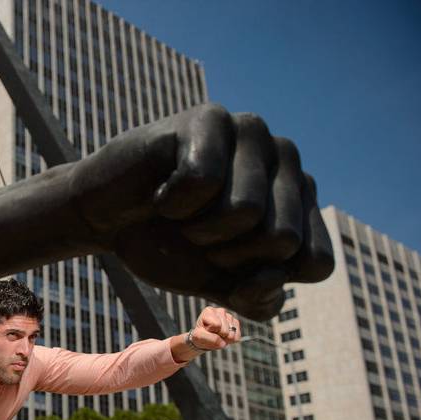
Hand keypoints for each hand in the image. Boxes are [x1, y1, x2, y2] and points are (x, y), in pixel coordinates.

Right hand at [80, 103, 333, 319]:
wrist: (106, 218)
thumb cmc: (166, 245)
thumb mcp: (219, 287)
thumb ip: (259, 300)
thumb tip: (272, 276)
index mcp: (301, 200)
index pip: (314, 262)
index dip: (260, 277)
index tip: (227, 259)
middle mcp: (286, 159)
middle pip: (282, 239)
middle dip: (227, 252)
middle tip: (196, 233)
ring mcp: (251, 132)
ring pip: (246, 211)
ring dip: (197, 228)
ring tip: (180, 210)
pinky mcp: (209, 117)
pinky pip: (203, 181)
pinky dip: (172, 201)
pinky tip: (161, 187)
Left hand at [192, 306, 242, 349]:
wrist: (205, 338)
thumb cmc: (200, 334)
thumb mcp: (198, 336)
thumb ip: (209, 338)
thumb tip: (223, 343)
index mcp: (209, 311)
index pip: (216, 325)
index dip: (212, 331)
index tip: (207, 330)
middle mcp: (220, 311)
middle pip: (225, 330)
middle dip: (219, 336)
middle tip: (212, 334)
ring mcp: (229, 316)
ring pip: (232, 333)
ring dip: (224, 338)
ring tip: (217, 335)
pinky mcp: (236, 323)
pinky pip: (237, 336)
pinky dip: (230, 340)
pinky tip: (224, 337)